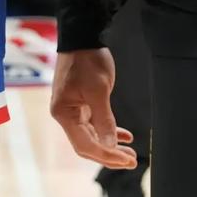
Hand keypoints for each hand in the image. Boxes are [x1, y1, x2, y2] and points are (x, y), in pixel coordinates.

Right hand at [50, 49, 136, 169]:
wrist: (82, 35)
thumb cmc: (87, 59)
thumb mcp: (99, 90)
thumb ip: (104, 120)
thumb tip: (109, 147)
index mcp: (64, 113)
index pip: (85, 145)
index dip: (106, 155)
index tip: (127, 160)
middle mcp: (65, 115)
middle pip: (87, 144)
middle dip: (109, 154)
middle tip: (131, 161)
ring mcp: (72, 109)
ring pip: (92, 135)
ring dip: (110, 144)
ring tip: (130, 153)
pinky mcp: (80, 102)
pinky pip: (94, 123)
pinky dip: (108, 130)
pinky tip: (125, 135)